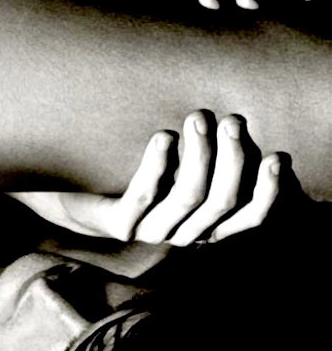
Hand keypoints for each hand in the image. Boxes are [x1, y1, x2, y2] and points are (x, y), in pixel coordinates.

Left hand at [8, 111, 288, 246]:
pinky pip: (143, 195)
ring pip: (187, 197)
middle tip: (233, 120)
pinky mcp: (118, 224)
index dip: (268, 192)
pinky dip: (156, 164)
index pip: (249, 217)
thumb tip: (243, 121)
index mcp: (207, 222)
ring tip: (199, 118)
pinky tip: (163, 137)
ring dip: (199, 156)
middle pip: (220, 201)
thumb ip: (210, 156)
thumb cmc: (138, 170)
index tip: (277, 157)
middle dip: (232, 159)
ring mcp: (150, 231)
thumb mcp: (179, 165)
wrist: (73, 191)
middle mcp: (183, 232)